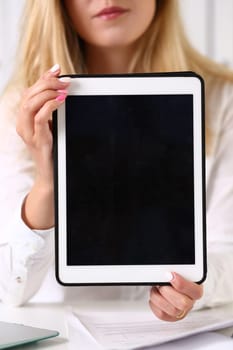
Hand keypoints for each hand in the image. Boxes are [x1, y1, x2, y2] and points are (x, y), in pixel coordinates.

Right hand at [16, 64, 70, 228]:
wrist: (51, 174)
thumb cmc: (52, 149)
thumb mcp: (50, 125)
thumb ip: (51, 109)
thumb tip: (60, 88)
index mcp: (24, 118)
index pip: (29, 91)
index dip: (42, 78)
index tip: (57, 69)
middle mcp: (22, 124)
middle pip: (28, 94)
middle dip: (47, 83)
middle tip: (65, 81)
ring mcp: (28, 133)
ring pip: (30, 104)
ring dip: (48, 93)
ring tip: (64, 89)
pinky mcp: (37, 140)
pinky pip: (39, 118)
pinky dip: (50, 106)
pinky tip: (61, 101)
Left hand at [149, 272, 202, 321]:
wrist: (169, 282)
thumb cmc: (175, 276)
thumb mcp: (178, 270)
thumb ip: (176, 269)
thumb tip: (166, 270)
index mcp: (196, 289)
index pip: (196, 291)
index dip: (181, 284)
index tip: (170, 275)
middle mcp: (190, 302)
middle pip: (183, 303)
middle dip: (167, 291)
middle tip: (160, 283)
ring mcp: (181, 311)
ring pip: (172, 310)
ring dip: (159, 297)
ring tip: (156, 287)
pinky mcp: (170, 316)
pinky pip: (162, 314)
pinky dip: (154, 304)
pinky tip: (155, 294)